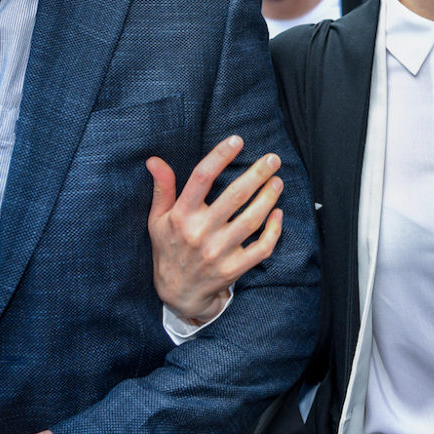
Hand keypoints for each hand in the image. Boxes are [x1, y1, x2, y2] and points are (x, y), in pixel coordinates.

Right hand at [148, 135, 284, 323]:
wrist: (178, 293)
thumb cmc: (169, 249)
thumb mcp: (158, 219)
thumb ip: (162, 189)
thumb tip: (154, 159)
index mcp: (181, 216)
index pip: (201, 178)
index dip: (220, 156)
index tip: (237, 140)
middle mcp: (200, 233)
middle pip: (234, 196)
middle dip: (257, 174)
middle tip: (273, 158)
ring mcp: (219, 252)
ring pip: (252, 220)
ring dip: (269, 198)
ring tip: (278, 181)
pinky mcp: (234, 268)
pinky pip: (261, 248)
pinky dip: (274, 230)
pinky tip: (278, 213)